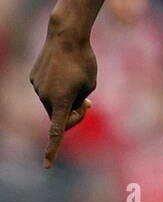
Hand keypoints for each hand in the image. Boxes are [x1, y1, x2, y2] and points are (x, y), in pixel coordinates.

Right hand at [29, 26, 96, 167]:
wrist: (65, 36)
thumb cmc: (84, 60)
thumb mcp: (90, 84)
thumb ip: (80, 101)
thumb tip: (70, 107)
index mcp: (62, 101)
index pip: (56, 131)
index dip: (52, 149)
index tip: (47, 165)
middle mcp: (46, 97)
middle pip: (60, 118)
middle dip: (74, 115)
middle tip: (88, 105)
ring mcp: (37, 88)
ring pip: (53, 104)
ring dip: (65, 99)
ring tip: (75, 80)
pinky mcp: (33, 79)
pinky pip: (47, 91)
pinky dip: (56, 87)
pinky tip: (63, 71)